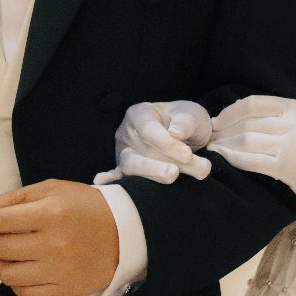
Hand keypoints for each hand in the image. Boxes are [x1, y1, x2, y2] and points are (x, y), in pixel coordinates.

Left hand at [0, 179, 119, 295]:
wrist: (125, 233)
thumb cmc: (87, 209)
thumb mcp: (53, 190)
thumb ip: (15, 197)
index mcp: (50, 214)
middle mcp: (54, 244)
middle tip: (5, 236)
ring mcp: (60, 271)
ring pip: (6, 274)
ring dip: (4, 263)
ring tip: (16, 254)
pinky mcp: (65, 290)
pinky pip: (25, 294)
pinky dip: (19, 283)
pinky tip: (29, 269)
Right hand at [93, 100, 212, 184]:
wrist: (189, 136)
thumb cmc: (187, 121)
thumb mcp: (192, 114)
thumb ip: (186, 122)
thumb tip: (176, 133)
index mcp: (140, 114)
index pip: (148, 130)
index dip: (166, 143)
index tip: (187, 154)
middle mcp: (127, 133)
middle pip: (138, 152)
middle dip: (157, 166)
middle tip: (174, 173)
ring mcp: (125, 153)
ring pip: (133, 168)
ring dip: (154, 175)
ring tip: (172, 178)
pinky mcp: (126, 172)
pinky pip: (122, 179)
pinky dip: (115, 181)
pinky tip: (102, 182)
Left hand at [208, 95, 295, 215]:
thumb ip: (277, 117)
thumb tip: (234, 115)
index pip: (255, 103)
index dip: (230, 111)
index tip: (216, 121)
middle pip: (248, 122)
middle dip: (223, 130)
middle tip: (208, 137)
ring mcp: (295, 145)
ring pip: (247, 140)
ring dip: (224, 145)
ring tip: (212, 149)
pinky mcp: (291, 168)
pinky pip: (252, 161)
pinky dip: (233, 159)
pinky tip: (224, 160)